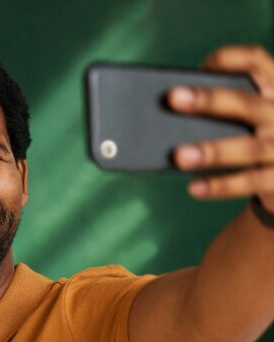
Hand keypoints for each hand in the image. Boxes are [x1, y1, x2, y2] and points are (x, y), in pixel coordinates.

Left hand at [170, 45, 273, 209]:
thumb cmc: (256, 136)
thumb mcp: (249, 115)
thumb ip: (223, 107)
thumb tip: (170, 109)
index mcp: (273, 90)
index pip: (257, 62)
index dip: (232, 60)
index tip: (205, 65)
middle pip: (246, 104)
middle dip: (210, 100)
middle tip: (173, 98)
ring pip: (247, 148)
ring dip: (212, 151)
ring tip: (178, 156)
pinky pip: (249, 182)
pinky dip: (221, 185)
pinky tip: (194, 187)